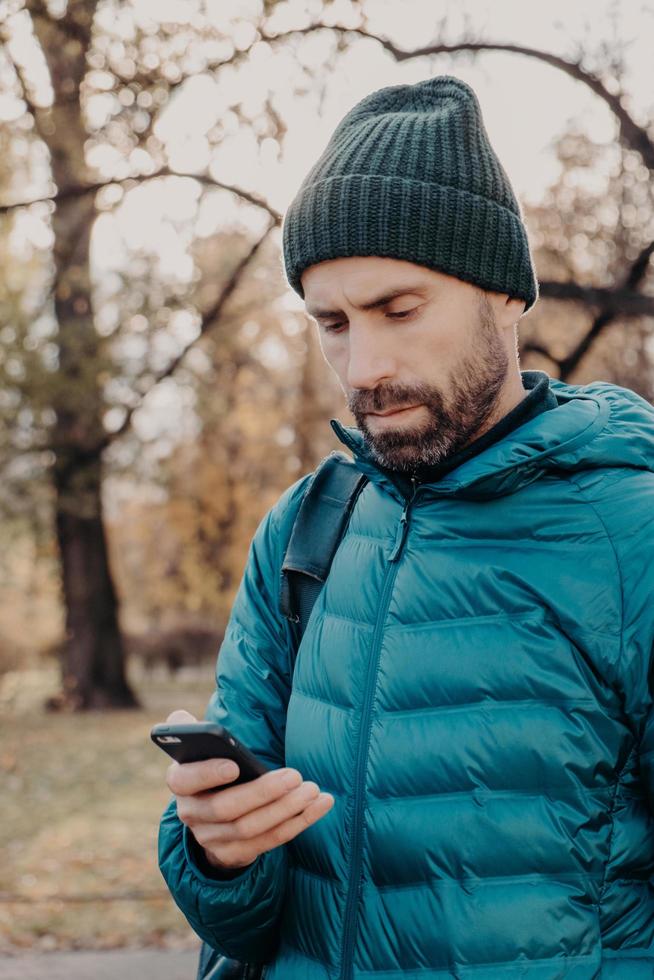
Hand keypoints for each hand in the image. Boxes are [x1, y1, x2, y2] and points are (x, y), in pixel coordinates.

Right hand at [164, 710, 334, 870]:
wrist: (211, 815)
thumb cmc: (212, 767)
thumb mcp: (198, 749)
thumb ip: (190, 731)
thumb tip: (179, 717)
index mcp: (181, 783)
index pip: (185, 780)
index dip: (208, 773)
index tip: (234, 764)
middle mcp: (192, 815)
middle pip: (226, 808)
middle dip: (263, 793)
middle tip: (294, 775)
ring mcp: (212, 839)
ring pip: (251, 829)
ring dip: (285, 809)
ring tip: (311, 789)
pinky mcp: (236, 854)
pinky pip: (270, 841)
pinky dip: (299, 823)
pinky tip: (321, 804)